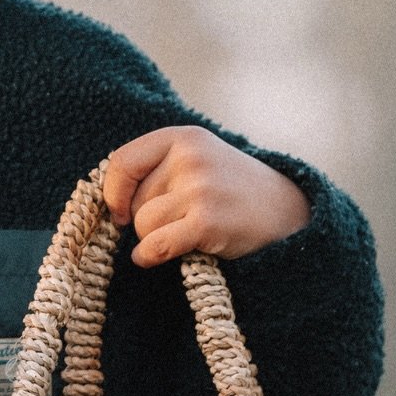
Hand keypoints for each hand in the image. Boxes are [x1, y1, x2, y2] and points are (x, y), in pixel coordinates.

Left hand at [102, 126, 310, 265]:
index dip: (113, 193)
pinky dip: (149, 257)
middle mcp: (191, 158)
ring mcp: (200, 189)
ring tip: (186, 232)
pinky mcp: (207, 222)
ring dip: (153, 238)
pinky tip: (158, 256)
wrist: (288, 212)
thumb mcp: (198, 161)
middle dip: (146, 218)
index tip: (119, 211)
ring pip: (141, 225)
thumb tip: (107, 205)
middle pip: (133, 201)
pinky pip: (154, 246)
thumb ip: (155, 170)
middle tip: (183, 219)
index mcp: (183, 138)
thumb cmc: (231, 190)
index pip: (122, 162)